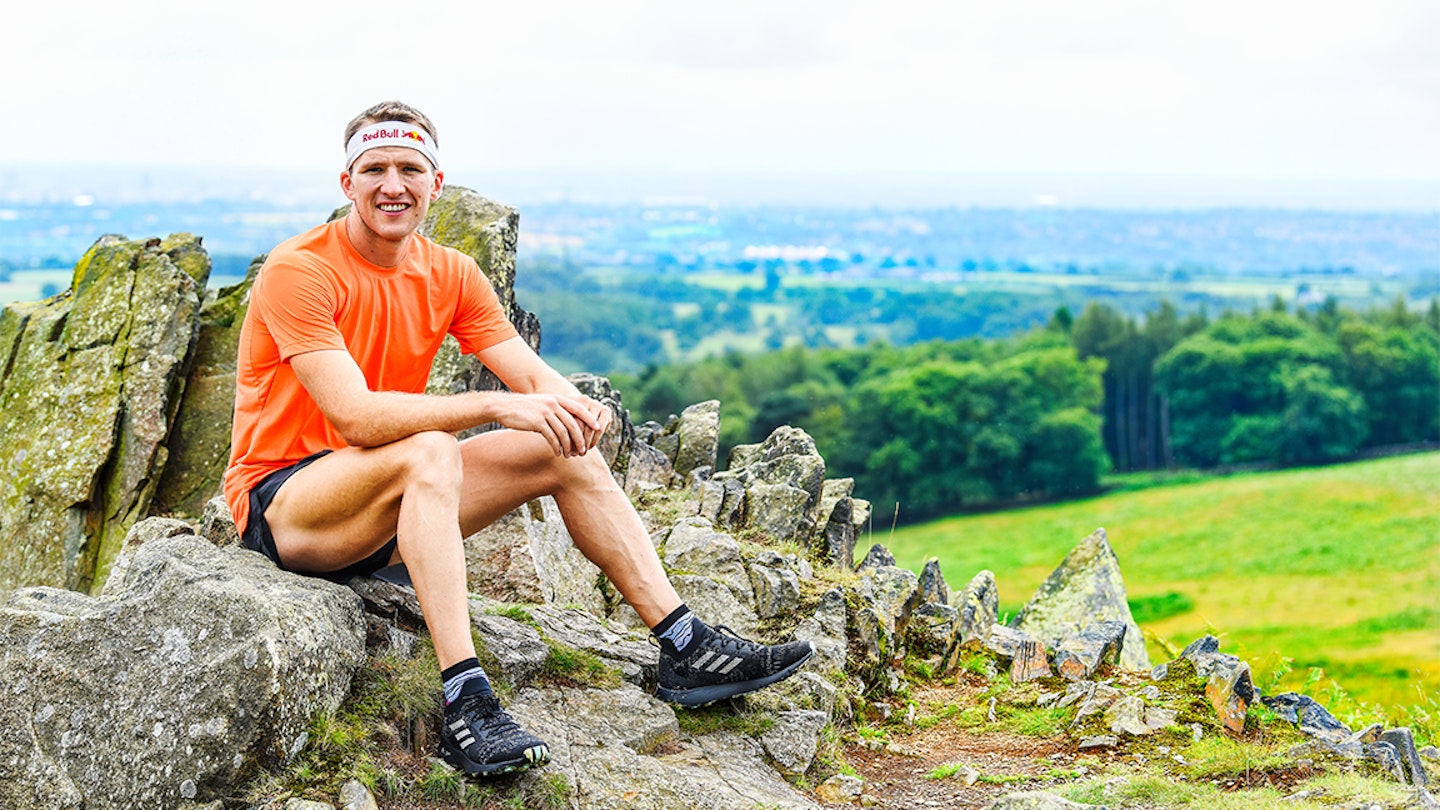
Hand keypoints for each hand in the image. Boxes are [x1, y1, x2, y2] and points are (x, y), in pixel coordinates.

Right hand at [493, 393, 607, 456]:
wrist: (504, 407)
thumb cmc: (525, 409)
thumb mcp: (543, 404)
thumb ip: (557, 410)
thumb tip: (570, 422)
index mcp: (557, 399)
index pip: (579, 409)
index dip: (590, 419)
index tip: (598, 429)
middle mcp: (553, 404)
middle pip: (573, 424)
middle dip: (580, 439)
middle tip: (582, 451)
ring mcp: (545, 412)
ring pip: (564, 433)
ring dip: (568, 446)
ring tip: (569, 455)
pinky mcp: (537, 422)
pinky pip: (552, 437)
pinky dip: (557, 447)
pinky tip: (557, 453)